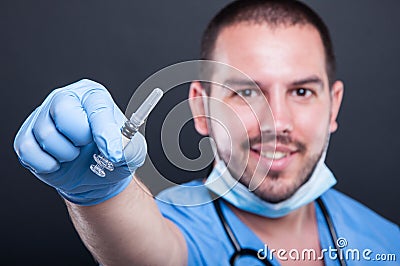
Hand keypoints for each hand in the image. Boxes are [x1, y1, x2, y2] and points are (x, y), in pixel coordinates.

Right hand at [14, 79, 146, 204]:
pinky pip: (29, 151)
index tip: (113, 153)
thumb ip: (128, 148)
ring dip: (66, 155)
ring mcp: (42, 116)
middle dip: (79, 137)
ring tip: (75, 154)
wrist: (95, 176)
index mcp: (93, 95)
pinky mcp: (26, 136)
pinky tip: (59, 162)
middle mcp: (65, 99)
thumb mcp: (132, 153)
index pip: (96, 105)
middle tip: (88, 145)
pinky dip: (47, 165)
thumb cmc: (113, 156)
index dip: (104, 130)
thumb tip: (116, 149)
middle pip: (63, 111)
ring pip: (46, 135)